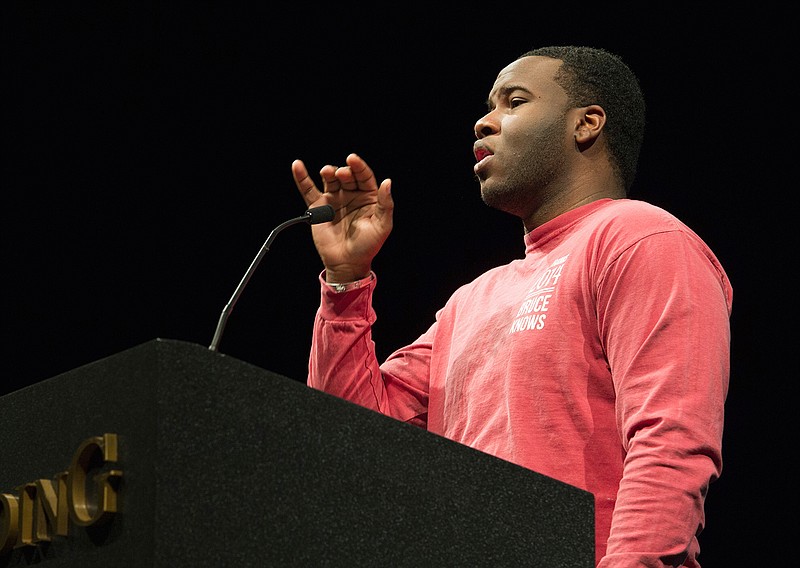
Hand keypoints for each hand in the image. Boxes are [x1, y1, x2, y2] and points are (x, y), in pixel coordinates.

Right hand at [292, 153, 393, 282]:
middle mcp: (350, 194)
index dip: (359, 166)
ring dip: (327, 172)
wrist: (347, 263)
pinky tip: (297, 165)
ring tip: (326, 172)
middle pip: (346, 176)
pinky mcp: (318, 207)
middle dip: (343, 172)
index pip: (364, 176)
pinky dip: (302, 178)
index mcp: (368, 196)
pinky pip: (308, 190)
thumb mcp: (382, 226)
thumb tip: (387, 182)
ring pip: (329, 180)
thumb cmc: (367, 246)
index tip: (352, 159)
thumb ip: (385, 204)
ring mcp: (333, 199)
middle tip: (341, 174)